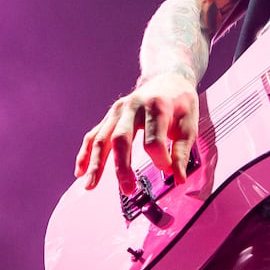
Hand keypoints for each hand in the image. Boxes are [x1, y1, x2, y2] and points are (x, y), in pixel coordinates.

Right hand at [75, 71, 200, 195]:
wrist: (168, 78)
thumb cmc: (180, 103)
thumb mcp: (189, 124)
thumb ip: (181, 151)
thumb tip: (178, 178)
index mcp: (156, 107)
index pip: (153, 141)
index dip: (161, 161)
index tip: (169, 171)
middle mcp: (132, 107)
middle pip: (121, 139)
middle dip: (122, 168)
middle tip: (128, 190)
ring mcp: (118, 111)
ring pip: (102, 138)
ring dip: (96, 164)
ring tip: (91, 185)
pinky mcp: (110, 116)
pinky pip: (93, 135)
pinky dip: (85, 154)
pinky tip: (80, 172)